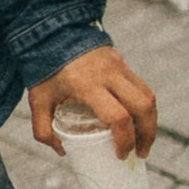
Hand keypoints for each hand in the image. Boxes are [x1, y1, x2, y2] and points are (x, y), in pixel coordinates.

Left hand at [29, 46, 155, 160]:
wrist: (49, 33)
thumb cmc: (42, 70)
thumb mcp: (37, 100)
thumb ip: (43, 129)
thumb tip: (62, 151)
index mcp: (86, 84)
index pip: (117, 116)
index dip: (124, 140)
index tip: (120, 155)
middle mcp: (107, 74)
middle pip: (141, 107)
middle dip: (146, 134)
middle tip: (140, 153)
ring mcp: (117, 66)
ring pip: (147, 96)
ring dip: (150, 122)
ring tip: (143, 142)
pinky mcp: (122, 62)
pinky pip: (142, 87)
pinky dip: (145, 107)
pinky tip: (138, 121)